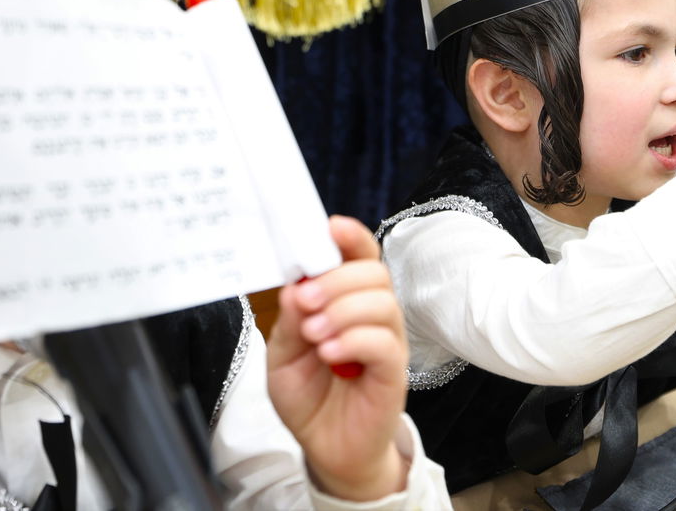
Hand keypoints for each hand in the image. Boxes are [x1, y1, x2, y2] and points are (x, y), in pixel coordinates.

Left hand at [267, 217, 408, 502]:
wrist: (326, 448)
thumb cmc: (310, 397)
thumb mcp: (282, 357)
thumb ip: (289, 323)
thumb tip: (296, 287)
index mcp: (348, 301)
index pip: (360, 257)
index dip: (350, 237)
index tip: (330, 227)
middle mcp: (374, 315)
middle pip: (373, 273)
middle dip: (336, 280)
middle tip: (305, 302)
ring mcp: (387, 343)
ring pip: (382, 303)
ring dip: (343, 311)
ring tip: (314, 335)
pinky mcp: (393, 373)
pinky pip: (386, 344)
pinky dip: (355, 341)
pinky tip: (330, 355)